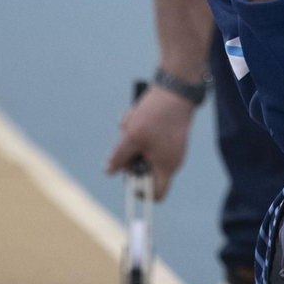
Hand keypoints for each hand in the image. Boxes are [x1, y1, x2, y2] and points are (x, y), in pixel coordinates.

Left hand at [104, 84, 193, 200]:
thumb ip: (119, 157)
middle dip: (132, 157)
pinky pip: (149, 139)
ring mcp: (171, 147)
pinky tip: (137, 115)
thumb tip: (108, 172)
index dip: (140, 190)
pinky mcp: (169, 134)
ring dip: (133, 141)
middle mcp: (172, 160)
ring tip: (132, 123)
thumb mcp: (131, 137)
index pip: (156, 194)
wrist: (175, 89)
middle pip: (146, 171)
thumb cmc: (155, 115)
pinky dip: (140, 131)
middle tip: (127, 143)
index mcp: (166, 166)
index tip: (129, 176)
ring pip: (145, 152)